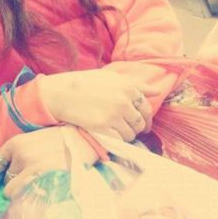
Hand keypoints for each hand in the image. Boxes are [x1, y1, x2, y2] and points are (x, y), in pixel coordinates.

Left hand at [0, 127, 97, 198]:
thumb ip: (19, 151)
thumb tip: (2, 169)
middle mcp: (21, 156)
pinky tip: (42, 191)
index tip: (6, 172)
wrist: (86, 140)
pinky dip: (31, 197)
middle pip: (4, 180)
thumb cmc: (61, 139)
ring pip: (12, 192)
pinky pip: (25, 198)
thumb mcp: (35, 138)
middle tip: (31, 177)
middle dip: (14, 181)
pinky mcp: (43, 183)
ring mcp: (32, 171)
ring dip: (22, 191)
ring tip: (36, 185)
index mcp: (16, 143)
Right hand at [38, 69, 153, 141]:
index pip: (146, 107)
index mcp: (128, 87)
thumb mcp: (111, 77)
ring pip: (131, 133)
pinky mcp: (103, 127)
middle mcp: (124, 101)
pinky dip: (117, 141)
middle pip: (140, 122)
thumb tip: (156, 91)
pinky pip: (120, 140)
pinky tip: (110, 136)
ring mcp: (114, 115)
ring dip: (126, 135)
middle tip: (128, 130)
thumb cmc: (84, 83)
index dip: (145, 117)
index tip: (141, 123)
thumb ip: (135, 84)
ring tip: (116, 131)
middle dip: (136, 128)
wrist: (61, 93)